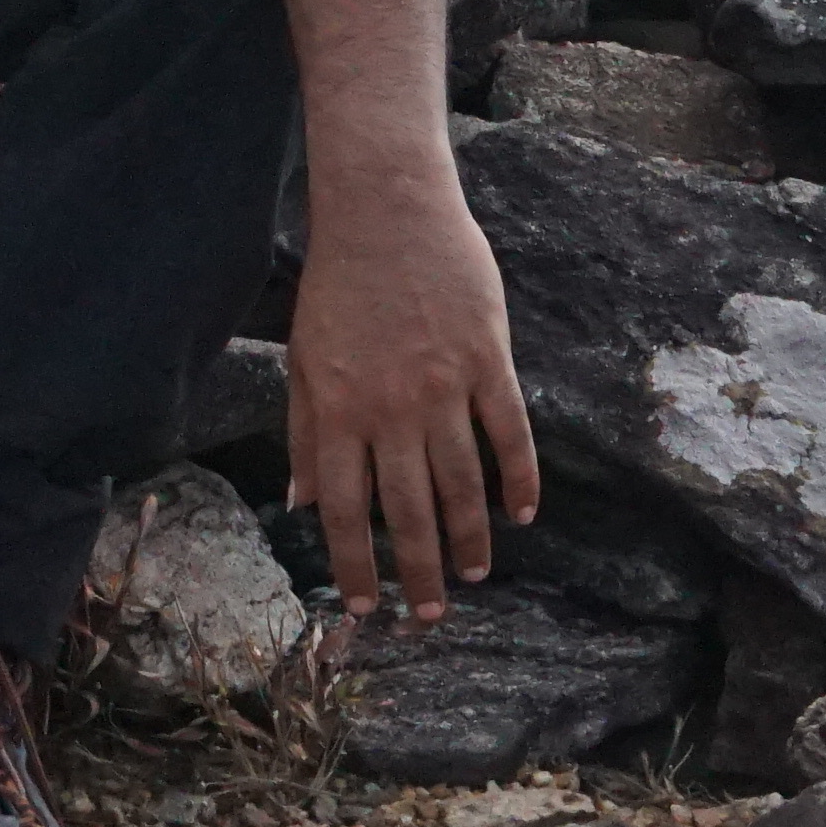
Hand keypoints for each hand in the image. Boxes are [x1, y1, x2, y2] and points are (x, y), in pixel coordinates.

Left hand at [282, 176, 540, 620]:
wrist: (386, 210)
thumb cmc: (339, 286)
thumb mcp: (305, 358)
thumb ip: (307, 433)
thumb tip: (303, 502)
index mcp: (340, 410)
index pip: (346, 509)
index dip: (353, 565)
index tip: (363, 608)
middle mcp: (391, 408)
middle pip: (409, 509)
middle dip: (418, 572)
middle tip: (428, 616)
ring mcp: (444, 385)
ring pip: (462, 482)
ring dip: (468, 537)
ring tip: (472, 576)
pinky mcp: (487, 359)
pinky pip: (509, 433)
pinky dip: (520, 478)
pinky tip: (522, 513)